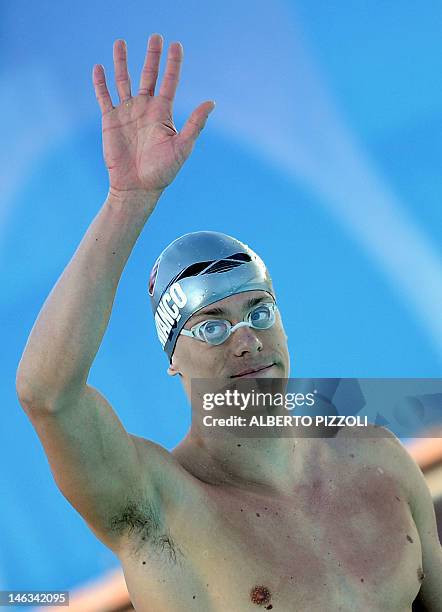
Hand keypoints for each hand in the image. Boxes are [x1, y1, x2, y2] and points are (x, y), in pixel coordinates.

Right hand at [93, 35, 214, 196]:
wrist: (137, 187)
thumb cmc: (162, 171)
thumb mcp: (182, 147)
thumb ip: (195, 124)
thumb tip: (211, 102)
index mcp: (163, 113)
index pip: (169, 82)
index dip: (173, 64)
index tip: (176, 45)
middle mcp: (145, 109)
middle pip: (149, 75)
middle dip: (152, 56)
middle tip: (156, 36)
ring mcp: (127, 113)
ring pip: (124, 80)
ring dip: (122, 62)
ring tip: (120, 42)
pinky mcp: (110, 120)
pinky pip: (104, 97)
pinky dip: (101, 83)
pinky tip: (99, 68)